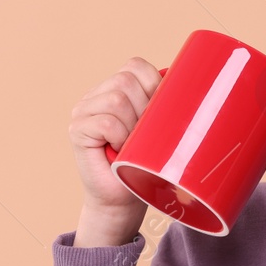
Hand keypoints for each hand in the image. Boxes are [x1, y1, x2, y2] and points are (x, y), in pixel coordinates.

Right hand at [67, 58, 162, 216]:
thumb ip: (161, 102)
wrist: (123, 199)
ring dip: (132, 127)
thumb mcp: (157, 127)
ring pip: (117, 100)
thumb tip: (189, 79)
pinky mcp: (76, 130)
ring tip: (130, 145)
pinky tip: (118, 150)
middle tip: (143, 136)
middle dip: (144, 110)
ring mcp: (82, 111)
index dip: (153, 86)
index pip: (135, 66)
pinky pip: (107, 123)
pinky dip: (119, 138)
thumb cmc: (143, 164)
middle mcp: (94, 95)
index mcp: (114, 88)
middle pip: (126, 81)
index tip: (158, 115)